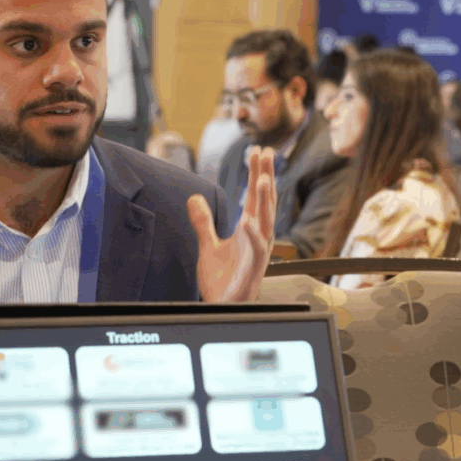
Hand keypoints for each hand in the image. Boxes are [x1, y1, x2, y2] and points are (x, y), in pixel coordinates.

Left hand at [188, 147, 275, 302]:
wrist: (222, 309)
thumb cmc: (222, 281)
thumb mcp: (207, 246)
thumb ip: (203, 222)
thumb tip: (193, 198)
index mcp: (249, 231)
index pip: (255, 197)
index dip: (256, 174)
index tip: (257, 151)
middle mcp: (258, 239)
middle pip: (264, 203)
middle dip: (265, 177)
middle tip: (266, 153)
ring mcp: (257, 254)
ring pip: (266, 223)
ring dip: (265, 201)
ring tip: (262, 179)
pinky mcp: (252, 270)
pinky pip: (257, 251)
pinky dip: (253, 236)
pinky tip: (247, 220)